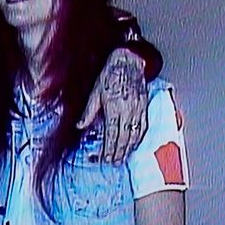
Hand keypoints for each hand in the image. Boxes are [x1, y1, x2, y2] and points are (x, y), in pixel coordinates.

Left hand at [77, 48, 147, 162]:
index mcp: (114, 107)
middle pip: (124, 137)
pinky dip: (139, 139)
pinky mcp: (145, 107)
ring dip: (129, 148)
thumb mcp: (95, 92)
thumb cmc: (111, 75)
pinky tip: (135, 144)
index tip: (105, 158)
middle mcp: (128, 110)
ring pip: (135, 134)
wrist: (128, 62)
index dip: (109, 148)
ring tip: (123, 157)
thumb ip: (89, 111)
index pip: (112, 134)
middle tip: (114, 162)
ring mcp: (138, 110)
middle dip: (119, 152)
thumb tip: (80, 126)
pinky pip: (143, 127)